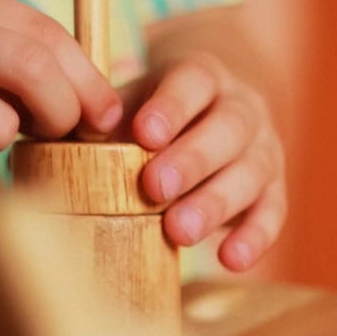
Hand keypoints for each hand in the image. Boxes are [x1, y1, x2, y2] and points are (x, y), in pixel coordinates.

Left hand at [127, 51, 286, 271]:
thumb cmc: (158, 113)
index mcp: (203, 76)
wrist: (216, 109)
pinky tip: (231, 259)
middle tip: (155, 188)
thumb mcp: (134, 100)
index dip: (172, 106)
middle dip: (192, 159)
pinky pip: (274, 212)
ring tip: (179, 232)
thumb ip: (106, 117)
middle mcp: (242, 108)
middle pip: (228, 128)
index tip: (145, 132)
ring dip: (216, 202)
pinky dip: (255, 236)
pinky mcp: (275, 188)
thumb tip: (61, 134)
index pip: (193, 81)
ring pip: (252, 171)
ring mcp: (265, 148)